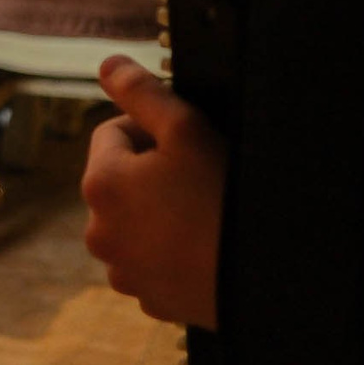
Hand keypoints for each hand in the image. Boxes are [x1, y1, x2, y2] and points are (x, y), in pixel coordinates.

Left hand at [81, 56, 225, 328]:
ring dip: (157, 212)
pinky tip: (203, 245)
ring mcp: (123, 270)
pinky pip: (153, 261)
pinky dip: (170, 251)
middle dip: (150, 171)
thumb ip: (141, 91)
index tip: (185, 138)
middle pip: (120, 180)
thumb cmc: (223, 196)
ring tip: (202, 210)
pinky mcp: (149, 299)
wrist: (264, 275)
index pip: (112, 132)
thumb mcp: (186, 128)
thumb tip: (108, 64)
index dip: (149, 127)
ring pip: (135, 222)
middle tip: (198, 173)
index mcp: (100, 184)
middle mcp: (99, 232)